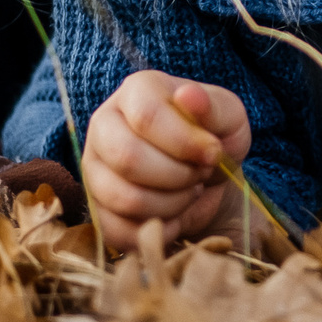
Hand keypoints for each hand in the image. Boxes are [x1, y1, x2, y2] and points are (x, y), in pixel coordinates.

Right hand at [83, 71, 251, 252]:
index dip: (184, 143)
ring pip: (123, 197)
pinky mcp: (94, 204)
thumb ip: (212, 107)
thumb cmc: (215, 137)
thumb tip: (188, 95)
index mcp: (137, 91)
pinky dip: (155, 230)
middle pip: (128, 158)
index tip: (213, 153)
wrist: (206, 174)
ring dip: (171, 203)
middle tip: (200, 173)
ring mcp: (93, 166)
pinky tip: (176, 216)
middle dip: (178, 175)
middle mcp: (104, 124)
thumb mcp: (229, 118)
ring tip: (189, 190)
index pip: (147, 117)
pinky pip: (115, 229)